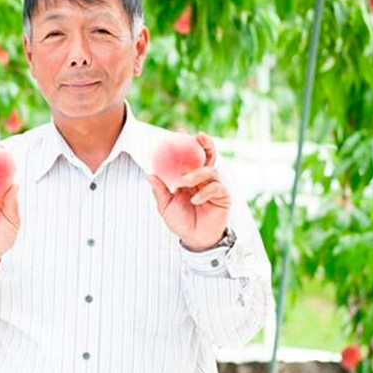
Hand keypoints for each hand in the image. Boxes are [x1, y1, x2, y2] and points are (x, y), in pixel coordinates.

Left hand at [146, 132, 229, 251]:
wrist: (194, 240)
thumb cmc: (181, 221)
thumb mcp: (165, 205)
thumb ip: (160, 190)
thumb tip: (150, 174)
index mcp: (189, 178)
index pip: (190, 157)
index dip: (187, 144)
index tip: (179, 132)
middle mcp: (203, 179)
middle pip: (208, 156)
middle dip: (206, 144)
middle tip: (199, 137)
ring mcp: (214, 187)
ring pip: (211, 171)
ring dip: (197, 173)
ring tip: (185, 181)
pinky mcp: (223, 198)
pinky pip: (216, 188)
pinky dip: (205, 192)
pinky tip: (195, 199)